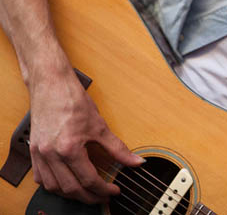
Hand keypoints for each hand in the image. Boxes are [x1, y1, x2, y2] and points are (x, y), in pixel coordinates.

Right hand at [28, 69, 142, 203]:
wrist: (51, 85)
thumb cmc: (73, 101)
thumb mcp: (100, 126)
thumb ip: (118, 148)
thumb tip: (136, 162)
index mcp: (69, 148)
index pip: (88, 179)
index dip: (103, 189)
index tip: (114, 191)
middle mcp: (51, 154)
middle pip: (70, 188)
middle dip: (89, 197)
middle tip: (102, 197)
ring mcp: (39, 154)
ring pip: (53, 187)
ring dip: (70, 194)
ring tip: (86, 193)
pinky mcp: (34, 151)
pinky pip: (40, 177)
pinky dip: (53, 184)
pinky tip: (64, 183)